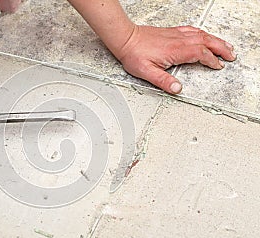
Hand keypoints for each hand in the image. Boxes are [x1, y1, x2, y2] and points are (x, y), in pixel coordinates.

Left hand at [118, 25, 236, 93]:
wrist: (125, 39)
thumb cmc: (134, 54)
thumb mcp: (146, 72)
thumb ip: (163, 81)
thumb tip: (177, 89)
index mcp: (175, 50)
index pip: (200, 54)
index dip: (211, 60)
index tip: (218, 66)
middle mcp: (178, 40)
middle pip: (206, 42)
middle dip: (221, 48)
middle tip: (230, 55)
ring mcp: (175, 35)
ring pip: (202, 34)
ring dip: (215, 40)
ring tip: (225, 46)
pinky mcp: (171, 32)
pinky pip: (192, 30)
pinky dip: (202, 33)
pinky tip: (204, 35)